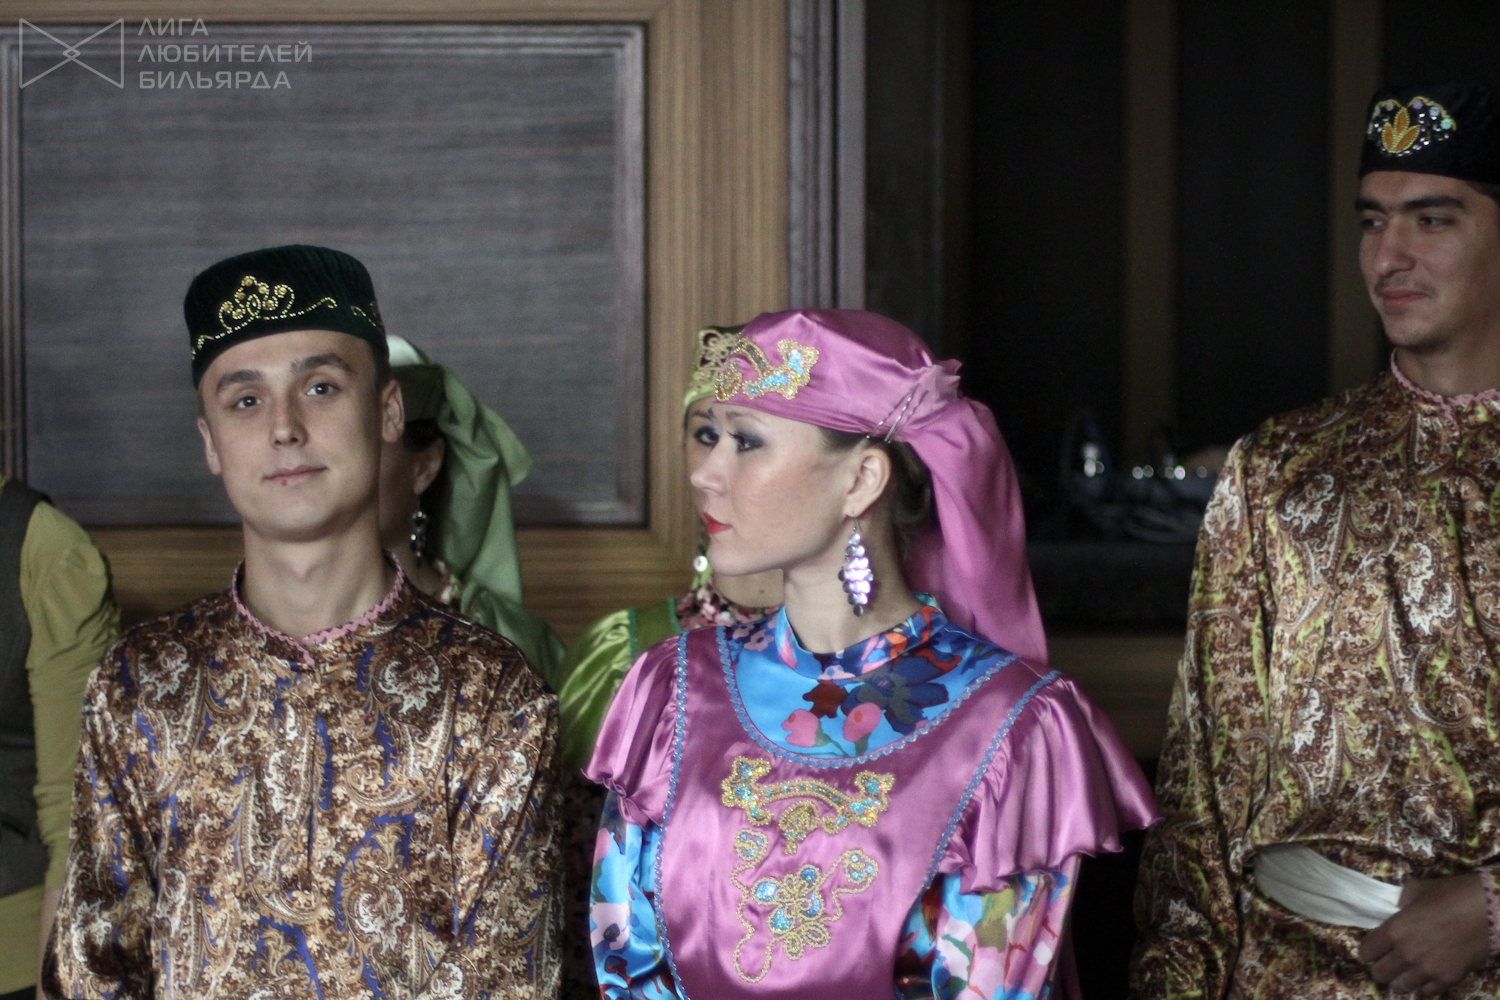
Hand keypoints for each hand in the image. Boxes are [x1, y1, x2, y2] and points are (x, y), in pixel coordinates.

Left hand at [1359, 872, 1490, 994]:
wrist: (1488, 911)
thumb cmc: (1451, 894)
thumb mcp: (1418, 889)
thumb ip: (1402, 900)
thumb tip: (1398, 906)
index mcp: (1394, 930)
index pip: (1366, 951)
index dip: (1368, 950)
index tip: (1373, 949)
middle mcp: (1406, 954)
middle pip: (1379, 974)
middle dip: (1380, 968)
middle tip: (1387, 963)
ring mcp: (1427, 969)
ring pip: (1401, 987)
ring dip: (1400, 980)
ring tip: (1405, 974)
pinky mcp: (1448, 979)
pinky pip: (1427, 992)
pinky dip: (1423, 988)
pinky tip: (1424, 981)